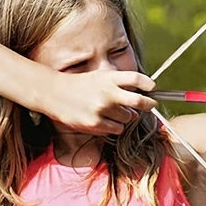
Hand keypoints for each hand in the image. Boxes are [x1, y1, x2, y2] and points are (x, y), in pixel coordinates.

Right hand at [39, 70, 156, 135]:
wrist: (54, 93)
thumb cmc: (81, 85)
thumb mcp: (100, 76)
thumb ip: (120, 84)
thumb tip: (142, 99)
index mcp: (108, 78)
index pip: (136, 79)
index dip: (148, 84)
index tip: (151, 87)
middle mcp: (106, 93)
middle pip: (139, 101)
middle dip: (148, 104)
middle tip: (150, 105)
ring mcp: (101, 109)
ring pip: (129, 117)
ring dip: (127, 116)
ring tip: (113, 111)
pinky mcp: (95, 123)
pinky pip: (117, 129)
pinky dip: (116, 125)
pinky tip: (105, 119)